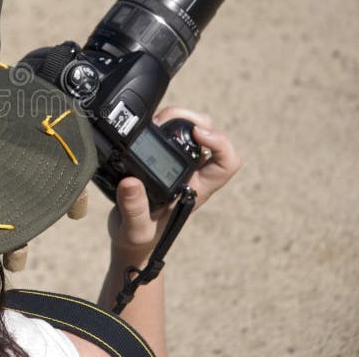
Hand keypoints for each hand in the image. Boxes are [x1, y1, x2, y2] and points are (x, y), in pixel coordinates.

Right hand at [107, 107, 241, 262]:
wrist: (131, 239)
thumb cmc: (139, 236)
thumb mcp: (134, 229)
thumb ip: (134, 209)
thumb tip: (131, 182)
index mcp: (196, 189)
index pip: (227, 162)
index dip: (220, 142)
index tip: (196, 134)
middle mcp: (192, 173)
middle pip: (210, 136)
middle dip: (190, 120)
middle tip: (164, 121)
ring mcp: (179, 164)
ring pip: (191, 130)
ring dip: (177, 119)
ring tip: (153, 121)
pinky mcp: (163, 157)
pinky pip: (172, 132)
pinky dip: (162, 123)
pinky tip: (146, 125)